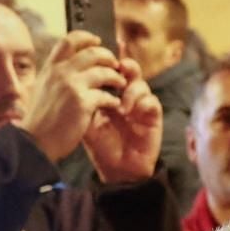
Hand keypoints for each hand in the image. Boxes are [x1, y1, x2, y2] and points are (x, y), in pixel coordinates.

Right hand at [20, 32, 124, 163]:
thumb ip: (56, 75)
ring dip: (116, 77)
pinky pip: (107, 95)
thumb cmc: (40, 120)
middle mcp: (60, 73)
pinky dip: (113, 99)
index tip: (97, 41)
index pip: (70, 40)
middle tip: (115, 65)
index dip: (87, 37)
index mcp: (50, 68)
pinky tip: (114, 104)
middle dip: (109, 57)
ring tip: (121, 84)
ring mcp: (71, 86)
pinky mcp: (82, 103)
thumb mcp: (42, 88)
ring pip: (104, 71)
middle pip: (93, 52)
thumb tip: (72, 65)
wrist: (34, 142)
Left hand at [83, 58, 162, 183]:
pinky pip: (152, 102)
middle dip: (127, 66)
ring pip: (142, 85)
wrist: (116, 169)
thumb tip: (77, 81)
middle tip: (120, 68)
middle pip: (132, 71)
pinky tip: (131, 114)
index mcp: (111, 95)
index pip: (113, 72)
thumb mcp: (87, 122)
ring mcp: (141, 106)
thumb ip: (84, 102)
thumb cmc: (101, 146)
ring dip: (132, 91)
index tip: (101, 62)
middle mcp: (127, 97)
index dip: (110, 64)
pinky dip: (141, 103)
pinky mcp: (153, 117)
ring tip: (121, 108)